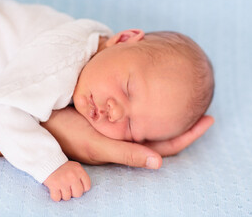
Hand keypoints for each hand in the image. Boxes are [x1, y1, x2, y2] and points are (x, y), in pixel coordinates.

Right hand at [42, 107, 213, 168]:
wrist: (42, 119)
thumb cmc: (68, 134)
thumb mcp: (98, 145)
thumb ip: (127, 153)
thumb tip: (160, 164)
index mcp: (128, 148)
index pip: (166, 145)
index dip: (188, 135)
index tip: (209, 118)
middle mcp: (128, 136)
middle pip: (164, 130)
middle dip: (185, 120)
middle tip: (204, 102)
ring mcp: (121, 123)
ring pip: (151, 118)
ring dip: (169, 108)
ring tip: (185, 94)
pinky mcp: (113, 111)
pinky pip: (137, 106)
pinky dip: (150, 99)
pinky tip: (155, 88)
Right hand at [43, 161, 90, 201]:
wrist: (48, 161)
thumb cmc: (62, 166)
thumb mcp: (75, 166)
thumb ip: (80, 176)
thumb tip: (84, 189)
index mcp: (79, 170)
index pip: (87, 186)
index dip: (82, 188)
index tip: (77, 186)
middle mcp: (72, 176)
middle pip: (78, 194)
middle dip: (73, 193)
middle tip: (68, 188)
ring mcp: (63, 181)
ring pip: (67, 197)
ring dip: (63, 195)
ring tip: (61, 188)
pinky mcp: (54, 185)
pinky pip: (57, 198)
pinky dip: (55, 196)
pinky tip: (55, 190)